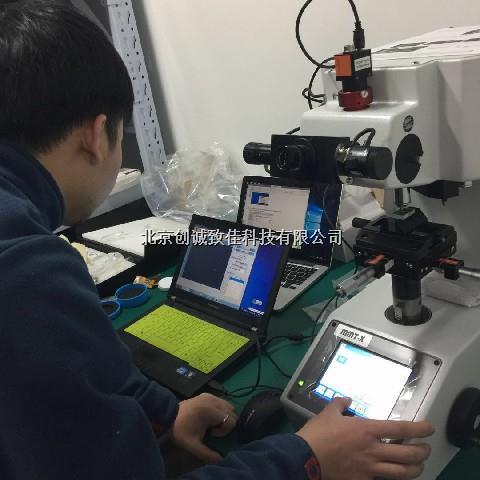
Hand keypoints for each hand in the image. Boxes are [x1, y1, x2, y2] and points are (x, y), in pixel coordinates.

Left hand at [172, 393, 237, 462]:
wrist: (167, 415)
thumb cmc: (181, 430)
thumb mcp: (193, 445)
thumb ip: (207, 454)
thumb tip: (220, 459)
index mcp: (211, 411)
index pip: (231, 421)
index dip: (224, 430)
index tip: (211, 433)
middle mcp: (213, 400)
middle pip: (232, 412)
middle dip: (225, 423)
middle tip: (212, 429)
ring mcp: (210, 395)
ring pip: (228, 406)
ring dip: (224, 416)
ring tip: (210, 422)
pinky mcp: (207, 394)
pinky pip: (221, 401)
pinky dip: (220, 409)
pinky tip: (208, 415)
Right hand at [297, 397, 434, 479]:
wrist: (307, 456)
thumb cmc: (319, 432)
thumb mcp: (328, 412)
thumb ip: (340, 404)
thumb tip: (346, 399)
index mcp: (367, 429)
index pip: (400, 428)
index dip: (419, 428)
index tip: (429, 428)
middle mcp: (373, 449)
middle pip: (408, 454)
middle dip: (422, 452)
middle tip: (425, 449)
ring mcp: (369, 468)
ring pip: (402, 472)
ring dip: (414, 469)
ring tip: (417, 465)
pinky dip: (391, 478)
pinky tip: (392, 475)